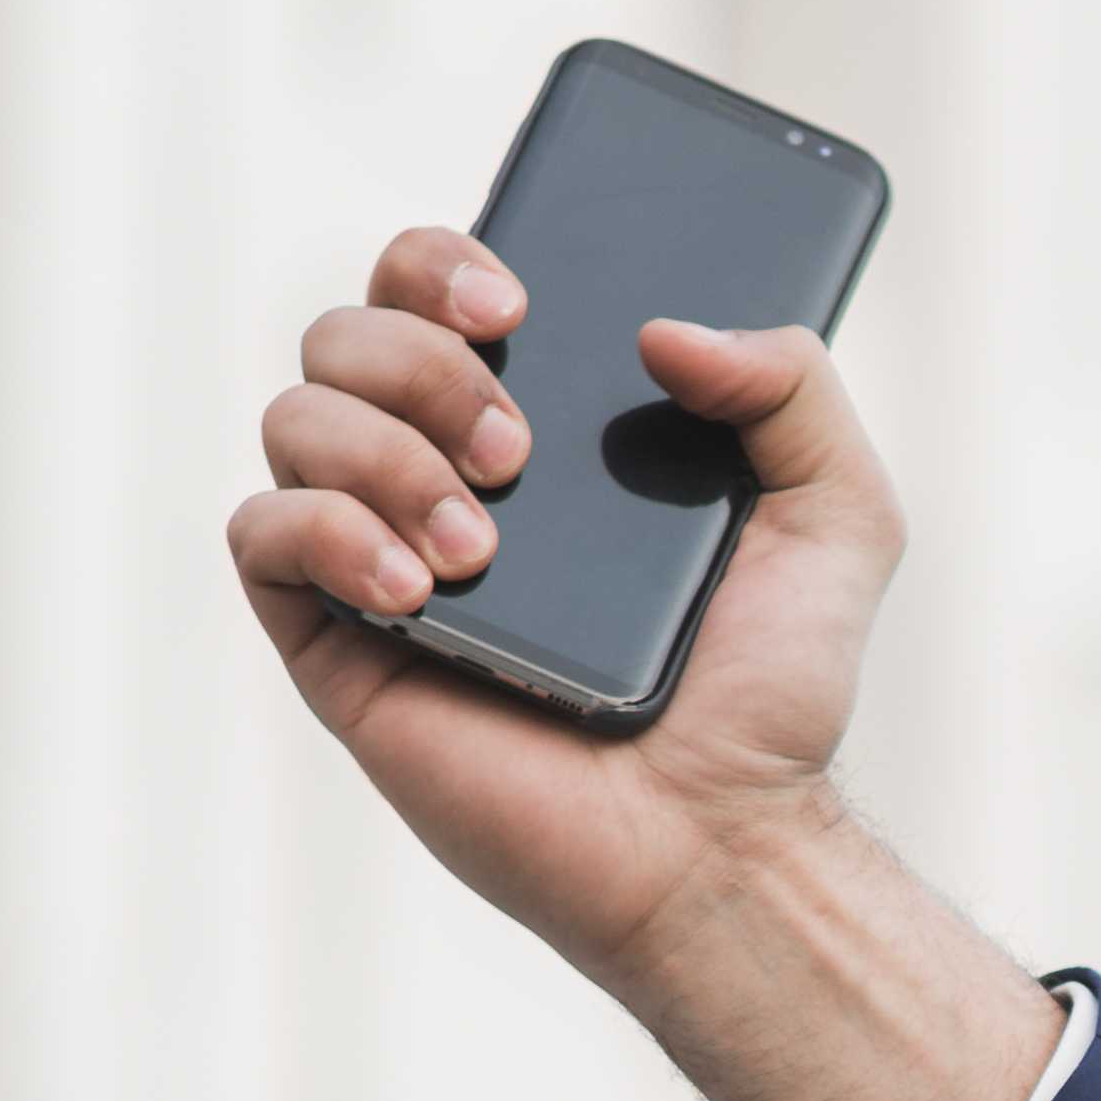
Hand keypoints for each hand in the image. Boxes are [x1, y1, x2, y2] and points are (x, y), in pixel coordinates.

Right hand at [226, 229, 908, 989]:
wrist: (724, 837)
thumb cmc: (774, 693)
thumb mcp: (839, 518)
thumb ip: (794, 388)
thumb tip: (664, 329)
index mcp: (542, 427)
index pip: (436, 288)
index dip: (442, 263)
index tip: (517, 307)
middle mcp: (443, 473)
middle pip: (348, 332)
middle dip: (419, 361)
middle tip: (517, 450)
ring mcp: (378, 554)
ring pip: (295, 416)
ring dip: (385, 453)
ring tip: (486, 547)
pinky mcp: (334, 641)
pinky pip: (261, 530)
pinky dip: (329, 532)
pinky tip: (420, 591)